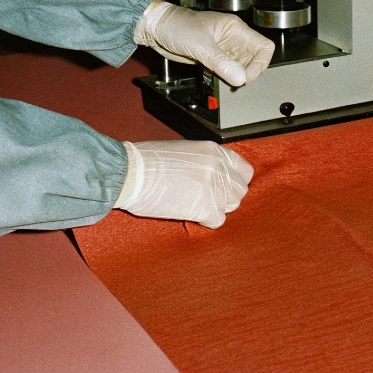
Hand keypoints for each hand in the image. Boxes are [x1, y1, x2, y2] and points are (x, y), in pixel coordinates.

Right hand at [114, 141, 253, 228]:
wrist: (129, 174)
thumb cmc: (145, 162)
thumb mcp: (182, 152)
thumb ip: (203, 163)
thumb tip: (211, 177)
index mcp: (213, 151)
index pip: (244, 170)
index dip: (235, 181)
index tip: (226, 187)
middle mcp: (218, 167)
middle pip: (239, 190)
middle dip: (225, 197)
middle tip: (206, 199)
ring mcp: (214, 187)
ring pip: (231, 206)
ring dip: (216, 208)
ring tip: (195, 205)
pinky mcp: (206, 207)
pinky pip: (218, 220)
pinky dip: (206, 221)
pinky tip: (190, 214)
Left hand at [134, 1, 274, 86]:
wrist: (156, 29)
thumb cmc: (176, 25)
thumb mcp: (200, 44)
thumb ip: (221, 62)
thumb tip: (240, 78)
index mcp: (235, 29)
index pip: (263, 47)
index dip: (260, 64)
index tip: (246, 76)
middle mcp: (233, 39)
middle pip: (254, 61)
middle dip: (246, 73)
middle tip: (231, 80)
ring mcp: (224, 50)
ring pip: (241, 69)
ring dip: (234, 77)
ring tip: (220, 78)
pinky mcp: (214, 59)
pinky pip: (227, 72)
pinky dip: (224, 79)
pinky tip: (213, 78)